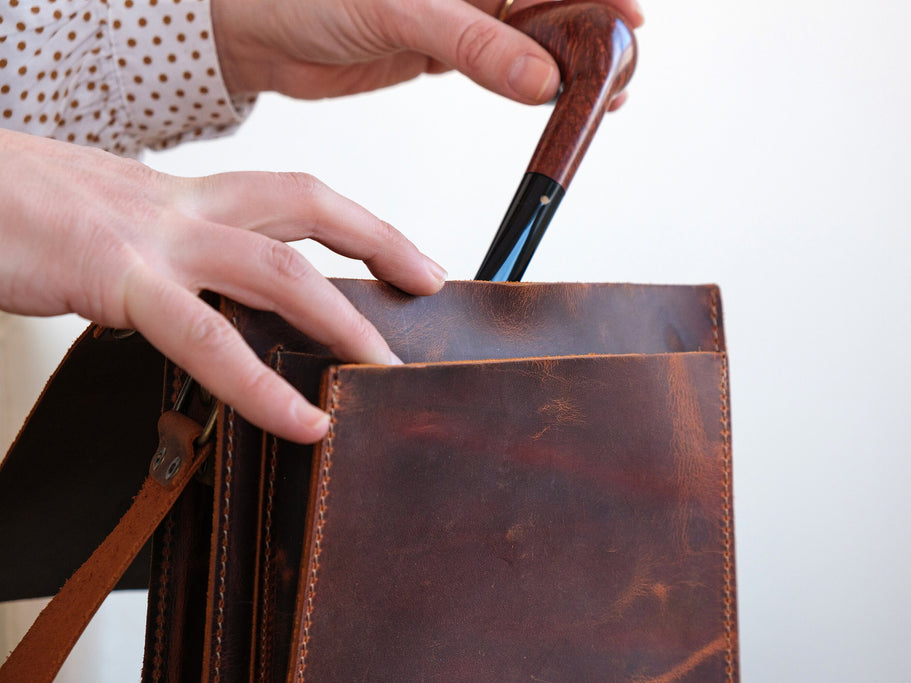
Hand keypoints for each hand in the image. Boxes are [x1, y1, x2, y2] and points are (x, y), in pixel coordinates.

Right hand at [0, 128, 445, 443]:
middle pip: (304, 204)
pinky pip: (206, 338)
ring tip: (384, 369)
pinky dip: (260, 386)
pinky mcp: (115, 276)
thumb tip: (201, 304)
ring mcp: (152, 238)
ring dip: (341, 320)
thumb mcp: (106, 225)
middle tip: (429, 280)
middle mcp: (178, 205)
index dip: (356, 221)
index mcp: (179, 196)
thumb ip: (163, 261)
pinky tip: (300, 421)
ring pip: (276, 269)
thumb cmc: (13, 212)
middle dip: (378, 240)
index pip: (290, 195)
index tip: (404, 253)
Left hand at [211, 0, 642, 104]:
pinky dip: (531, 84)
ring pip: (530, 35)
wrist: (254, 32)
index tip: (631, 20)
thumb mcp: (399, 12)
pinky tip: (558, 99)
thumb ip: (473, 42)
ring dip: (568, 64)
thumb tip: (544, 79)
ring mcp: (457, 13)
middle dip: (591, 31)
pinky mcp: (440, 49)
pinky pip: (500, 64)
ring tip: (607, 93)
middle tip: (625, 67)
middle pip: (547, 1)